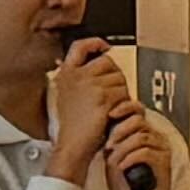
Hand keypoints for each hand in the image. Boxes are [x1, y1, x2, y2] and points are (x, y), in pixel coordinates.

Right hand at [41, 44, 137, 189]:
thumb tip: (94, 65)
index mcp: (66, 73)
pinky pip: (123, 92)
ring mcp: (90, 85)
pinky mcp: (103, 97)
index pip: (80, 46)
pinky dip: (123, 103)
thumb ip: (77, 79)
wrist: (72, 146)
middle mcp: (77, 76)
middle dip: (113, 76)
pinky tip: (113, 113)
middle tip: (109, 95)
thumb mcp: (66, 96)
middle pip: (107, 62)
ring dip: (120, 91)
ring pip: (118, 77)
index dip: (94, 43)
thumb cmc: (72, 127)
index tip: (103, 47)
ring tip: (109, 107)